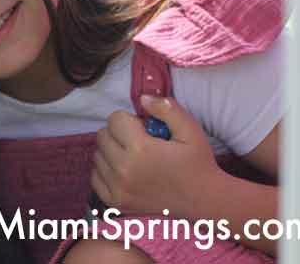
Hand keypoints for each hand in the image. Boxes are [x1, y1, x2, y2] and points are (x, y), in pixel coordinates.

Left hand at [91, 95, 221, 216]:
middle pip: (102, 136)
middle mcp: (124, 170)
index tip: (146, 130)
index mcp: (140, 149)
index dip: (130, 120)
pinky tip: (126, 172)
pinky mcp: (115, 202)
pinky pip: (95, 177)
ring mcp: (118, 188)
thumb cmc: (197, 163)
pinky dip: (106, 171)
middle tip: (140, 143)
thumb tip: (142, 98)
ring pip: (97, 155)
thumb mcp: (190, 129)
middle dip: (118, 134)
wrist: (203, 201)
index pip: (114, 119)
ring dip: (111, 152)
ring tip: (134, 158)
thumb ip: (166, 109)